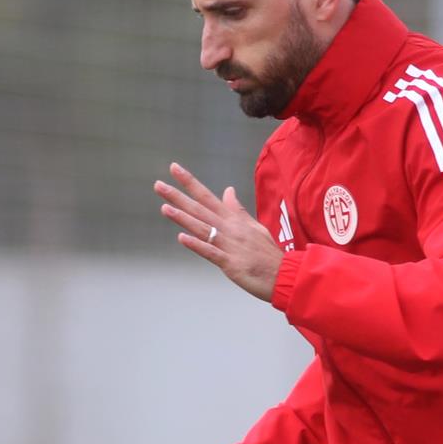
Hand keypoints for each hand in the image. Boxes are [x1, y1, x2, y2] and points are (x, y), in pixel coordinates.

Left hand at [155, 162, 282, 301]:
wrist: (284, 274)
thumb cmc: (267, 253)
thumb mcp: (254, 226)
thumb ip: (237, 210)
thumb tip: (227, 190)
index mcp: (233, 219)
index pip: (207, 196)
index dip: (190, 182)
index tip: (174, 169)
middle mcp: (229, 228)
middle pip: (200, 209)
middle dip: (178, 196)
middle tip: (158, 185)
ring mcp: (229, 245)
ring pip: (202, 228)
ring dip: (183, 218)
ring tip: (164, 208)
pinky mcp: (231, 263)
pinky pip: (211, 252)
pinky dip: (197, 245)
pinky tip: (182, 238)